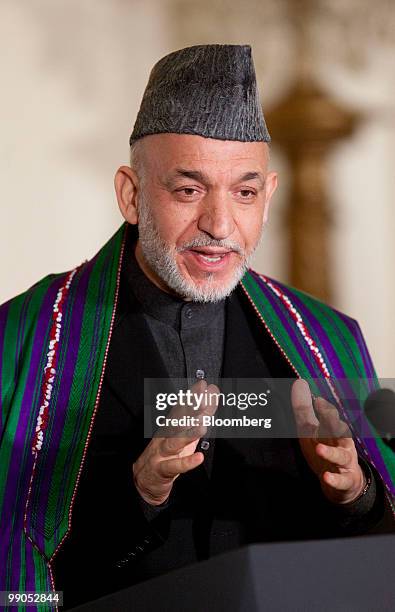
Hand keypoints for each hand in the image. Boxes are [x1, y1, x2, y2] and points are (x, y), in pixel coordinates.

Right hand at [133, 380, 218, 505]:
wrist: (145, 479)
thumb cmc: (167, 453)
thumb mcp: (186, 430)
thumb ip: (201, 413)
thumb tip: (212, 395)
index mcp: (170, 426)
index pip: (181, 408)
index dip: (191, 396)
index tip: (202, 386)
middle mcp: (165, 436)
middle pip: (176, 421)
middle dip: (189, 409)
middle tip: (203, 399)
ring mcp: (162, 452)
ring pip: (174, 441)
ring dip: (188, 434)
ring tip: (202, 426)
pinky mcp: (162, 468)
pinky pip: (175, 466)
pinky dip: (186, 462)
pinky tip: (198, 457)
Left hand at [291, 379, 364, 504]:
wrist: (342, 481)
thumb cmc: (324, 448)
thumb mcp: (311, 429)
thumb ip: (304, 407)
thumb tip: (299, 383)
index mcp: (332, 429)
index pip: (330, 416)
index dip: (324, 408)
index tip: (317, 399)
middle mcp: (340, 443)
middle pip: (337, 431)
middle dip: (331, 421)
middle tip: (323, 411)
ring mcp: (343, 462)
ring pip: (340, 455)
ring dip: (329, 452)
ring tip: (319, 449)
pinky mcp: (343, 480)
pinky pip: (340, 480)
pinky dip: (334, 479)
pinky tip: (326, 477)